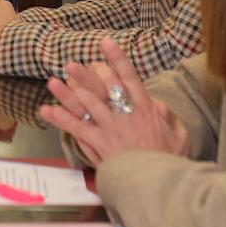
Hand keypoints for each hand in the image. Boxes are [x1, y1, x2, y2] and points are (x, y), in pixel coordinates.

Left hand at [39, 39, 188, 166]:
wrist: (159, 183)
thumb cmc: (169, 161)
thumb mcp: (179, 137)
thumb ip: (169, 118)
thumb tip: (158, 104)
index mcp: (145, 110)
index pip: (130, 78)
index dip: (118, 59)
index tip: (107, 43)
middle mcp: (125, 115)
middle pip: (104, 88)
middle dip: (86, 75)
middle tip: (72, 63)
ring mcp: (110, 128)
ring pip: (86, 104)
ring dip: (68, 93)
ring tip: (53, 81)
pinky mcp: (99, 144)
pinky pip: (77, 128)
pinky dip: (61, 118)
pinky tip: (46, 110)